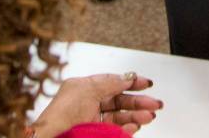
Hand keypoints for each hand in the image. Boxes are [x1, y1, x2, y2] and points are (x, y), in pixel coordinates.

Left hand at [31, 73, 160, 137]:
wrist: (53, 137)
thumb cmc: (61, 113)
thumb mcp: (87, 89)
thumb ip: (109, 82)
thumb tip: (126, 77)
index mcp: (85, 88)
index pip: (112, 83)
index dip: (130, 82)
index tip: (146, 83)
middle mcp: (89, 104)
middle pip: (120, 101)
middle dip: (139, 102)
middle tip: (155, 104)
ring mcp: (94, 121)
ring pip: (121, 117)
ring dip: (137, 116)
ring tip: (149, 117)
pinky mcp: (98, 135)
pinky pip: (117, 131)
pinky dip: (128, 129)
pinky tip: (134, 126)